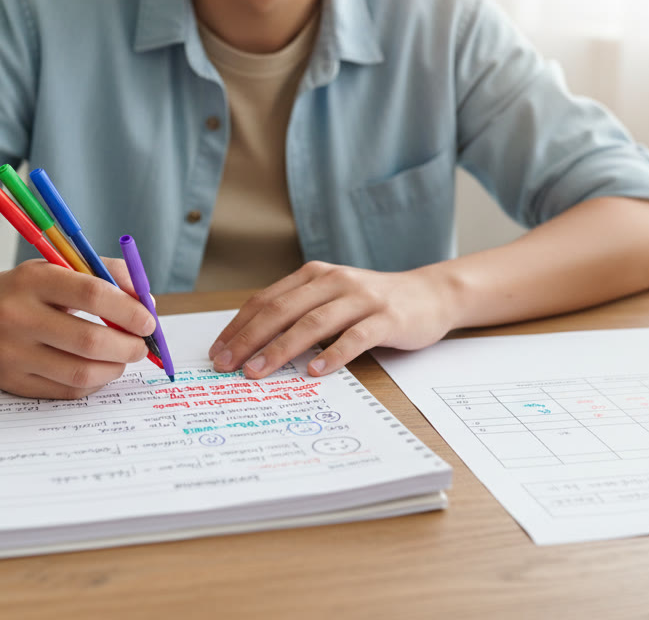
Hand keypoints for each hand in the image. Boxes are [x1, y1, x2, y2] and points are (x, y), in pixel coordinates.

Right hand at [0, 258, 156, 398]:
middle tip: (141, 346)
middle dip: (128, 347)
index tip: (148, 321)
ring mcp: (10, 353)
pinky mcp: (10, 381)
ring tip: (122, 358)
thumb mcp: (60, 267)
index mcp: (33, 279)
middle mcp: (16, 316)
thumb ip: (107, 274)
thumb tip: (147, 301)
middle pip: (89, 341)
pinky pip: (67, 391)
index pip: (92, 294)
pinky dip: (93, 382)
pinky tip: (98, 369)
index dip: (129, 310)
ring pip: (81, 373)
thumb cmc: (29, 290)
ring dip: (114, 368)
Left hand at [208, 261, 457, 378]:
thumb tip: (252, 345)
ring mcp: (362, 298)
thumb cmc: (373, 304)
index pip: (267, 300)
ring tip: (257, 372)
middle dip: (249, 339)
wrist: (430, 294)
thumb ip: (299, 312)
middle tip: (226, 365)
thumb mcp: (332, 298)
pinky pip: (355, 338)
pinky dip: (333, 355)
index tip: (217, 352)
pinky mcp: (387, 318)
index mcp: (314, 275)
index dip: (238, 326)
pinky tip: (315, 372)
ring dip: (281, 349)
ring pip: (313, 323)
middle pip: (282, 310)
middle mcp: (334, 281)